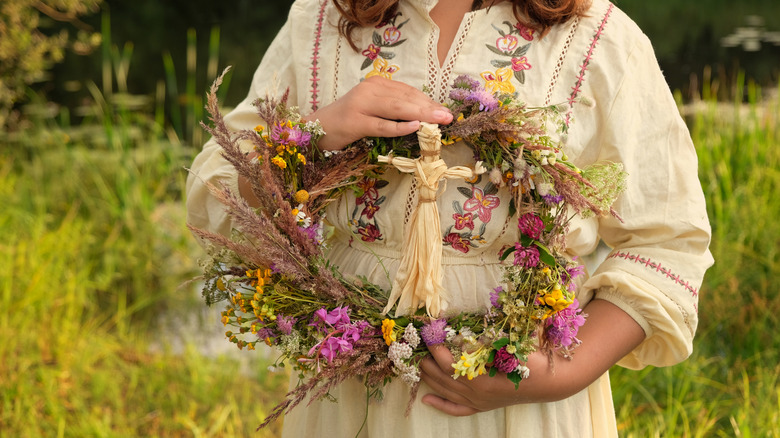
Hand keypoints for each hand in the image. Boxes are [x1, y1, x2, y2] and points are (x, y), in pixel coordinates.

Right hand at [303, 76, 452, 150]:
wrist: (317, 128)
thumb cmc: (346, 121)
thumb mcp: (372, 109)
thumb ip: (392, 109)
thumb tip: (422, 116)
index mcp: (376, 85)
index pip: (407, 92)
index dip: (428, 101)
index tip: (445, 110)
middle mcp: (369, 90)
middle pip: (405, 98)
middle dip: (429, 107)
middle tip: (448, 116)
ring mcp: (361, 105)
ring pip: (397, 109)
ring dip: (420, 115)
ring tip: (439, 120)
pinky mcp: (355, 122)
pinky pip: (381, 125)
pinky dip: (399, 126)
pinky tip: (415, 126)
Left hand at [419, 299, 645, 415]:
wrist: (552, 380)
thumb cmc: (533, 356)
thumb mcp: (513, 338)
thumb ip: (496, 328)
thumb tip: (490, 303)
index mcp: (481, 378)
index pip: (447, 362)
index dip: (435, 346)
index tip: (428, 330)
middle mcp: (476, 393)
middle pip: (441, 376)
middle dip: (427, 359)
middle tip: (417, 343)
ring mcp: (478, 402)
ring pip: (445, 391)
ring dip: (429, 377)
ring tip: (416, 362)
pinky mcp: (482, 406)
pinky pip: (457, 409)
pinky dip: (441, 404)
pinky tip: (425, 398)